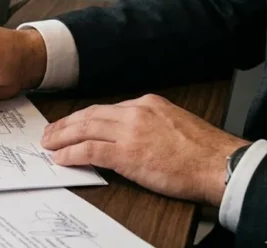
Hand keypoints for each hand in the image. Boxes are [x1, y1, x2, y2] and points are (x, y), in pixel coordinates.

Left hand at [41, 94, 249, 205]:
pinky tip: (61, 158)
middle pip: (89, 115)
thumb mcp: (172, 123)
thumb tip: (126, 135)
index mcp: (146, 103)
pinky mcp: (127, 153)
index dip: (82, 118)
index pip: (104, 108)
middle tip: (49, 132)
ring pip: (85, 129)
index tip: (71, 124)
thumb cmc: (201, 151)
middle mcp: (135, 112)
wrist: (218, 164)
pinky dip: (72, 153)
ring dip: (61, 137)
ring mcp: (129, 132)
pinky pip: (90, 150)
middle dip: (65, 124)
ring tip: (48, 144)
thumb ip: (147, 123)